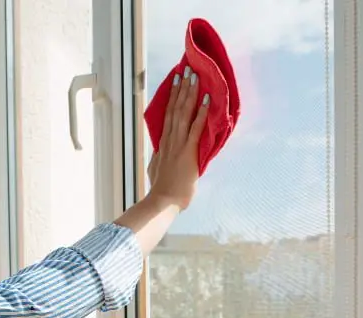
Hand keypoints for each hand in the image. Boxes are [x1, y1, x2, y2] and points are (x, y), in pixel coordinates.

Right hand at [147, 67, 209, 210]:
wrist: (163, 201)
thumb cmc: (162, 190)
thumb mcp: (156, 170)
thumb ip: (159, 159)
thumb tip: (158, 154)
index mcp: (163, 144)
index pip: (168, 115)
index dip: (172, 97)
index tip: (176, 82)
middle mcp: (170, 139)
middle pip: (175, 108)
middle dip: (181, 88)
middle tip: (186, 70)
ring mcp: (178, 144)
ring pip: (183, 113)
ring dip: (190, 94)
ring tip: (194, 77)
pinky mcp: (188, 151)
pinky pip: (196, 128)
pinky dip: (201, 113)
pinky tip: (206, 100)